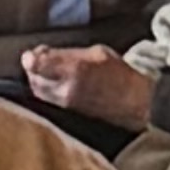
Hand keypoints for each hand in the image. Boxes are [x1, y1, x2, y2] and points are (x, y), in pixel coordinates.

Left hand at [20, 44, 151, 125]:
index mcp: (75, 70)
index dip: (30, 59)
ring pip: (39, 93)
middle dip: (34, 69)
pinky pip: (49, 103)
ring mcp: (68, 105)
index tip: (31, 55)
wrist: (139, 104)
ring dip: (39, 82)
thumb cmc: (121, 75)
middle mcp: (68, 89)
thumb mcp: (97, 53)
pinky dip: (47, 94)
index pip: (37, 65)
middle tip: (40, 61)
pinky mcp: (69, 116)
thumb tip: (44, 54)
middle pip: (34, 79)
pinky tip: (56, 87)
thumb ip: (67, 54)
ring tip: (49, 74)